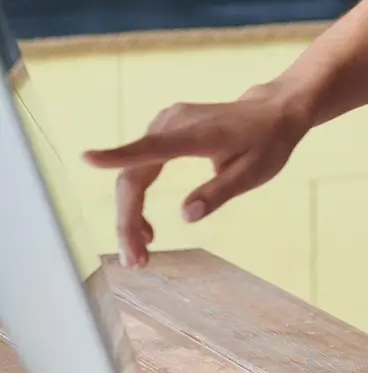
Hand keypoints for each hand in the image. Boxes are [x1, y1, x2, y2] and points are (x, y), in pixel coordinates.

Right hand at [82, 91, 308, 267]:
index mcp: (196, 134)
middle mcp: (173, 124)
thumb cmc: (268, 142)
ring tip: (140, 254)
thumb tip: (186, 216)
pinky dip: (139, 200)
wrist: (273, 111)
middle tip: (135, 261)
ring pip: (133, 176)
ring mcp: (165, 125)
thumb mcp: (255, 172)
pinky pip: (141, 169)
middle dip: (128, 220)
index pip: (153, 147)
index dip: (119, 156)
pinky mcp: (163, 131)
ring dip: (131, 216)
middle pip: (135, 176)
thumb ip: (220, 192)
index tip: (87, 158)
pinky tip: (148, 230)